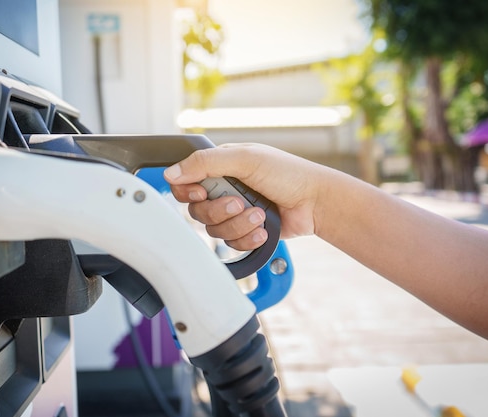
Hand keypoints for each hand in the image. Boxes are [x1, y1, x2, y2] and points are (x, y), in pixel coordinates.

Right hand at [163, 143, 319, 250]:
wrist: (315, 203)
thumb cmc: (287, 174)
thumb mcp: (244, 159)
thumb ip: (205, 163)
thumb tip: (171, 172)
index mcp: (221, 168)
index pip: (186, 182)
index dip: (188, 192)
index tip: (202, 192)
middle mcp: (224, 190)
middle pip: (197, 211)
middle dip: (219, 211)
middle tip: (239, 202)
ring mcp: (235, 212)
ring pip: (214, 230)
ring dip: (238, 224)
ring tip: (259, 214)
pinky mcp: (246, 232)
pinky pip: (231, 244)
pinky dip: (247, 238)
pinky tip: (263, 229)